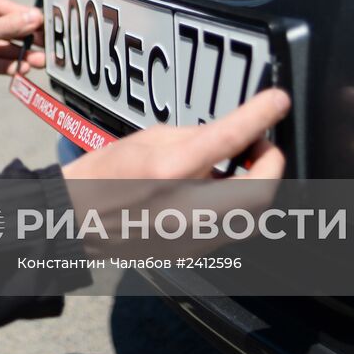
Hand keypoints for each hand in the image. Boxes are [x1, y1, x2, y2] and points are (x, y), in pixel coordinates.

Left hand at [0, 0, 45, 94]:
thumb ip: (10, 25)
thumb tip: (34, 18)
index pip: (6, 8)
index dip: (26, 17)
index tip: (44, 24)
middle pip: (7, 28)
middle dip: (26, 38)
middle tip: (46, 44)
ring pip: (4, 47)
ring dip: (22, 54)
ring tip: (40, 61)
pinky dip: (10, 65)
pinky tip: (23, 69)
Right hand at [61, 89, 290, 257]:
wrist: (75, 220)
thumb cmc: (103, 175)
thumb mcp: (146, 140)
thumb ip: (192, 137)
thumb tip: (228, 135)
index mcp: (169, 170)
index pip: (230, 139)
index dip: (261, 116)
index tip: (277, 102)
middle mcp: (185, 209)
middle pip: (260, 192)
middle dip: (271, 163)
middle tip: (259, 144)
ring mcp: (191, 237)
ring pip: (251, 216)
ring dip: (256, 185)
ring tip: (239, 166)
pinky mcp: (191, 252)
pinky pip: (230, 228)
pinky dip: (235, 205)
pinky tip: (218, 190)